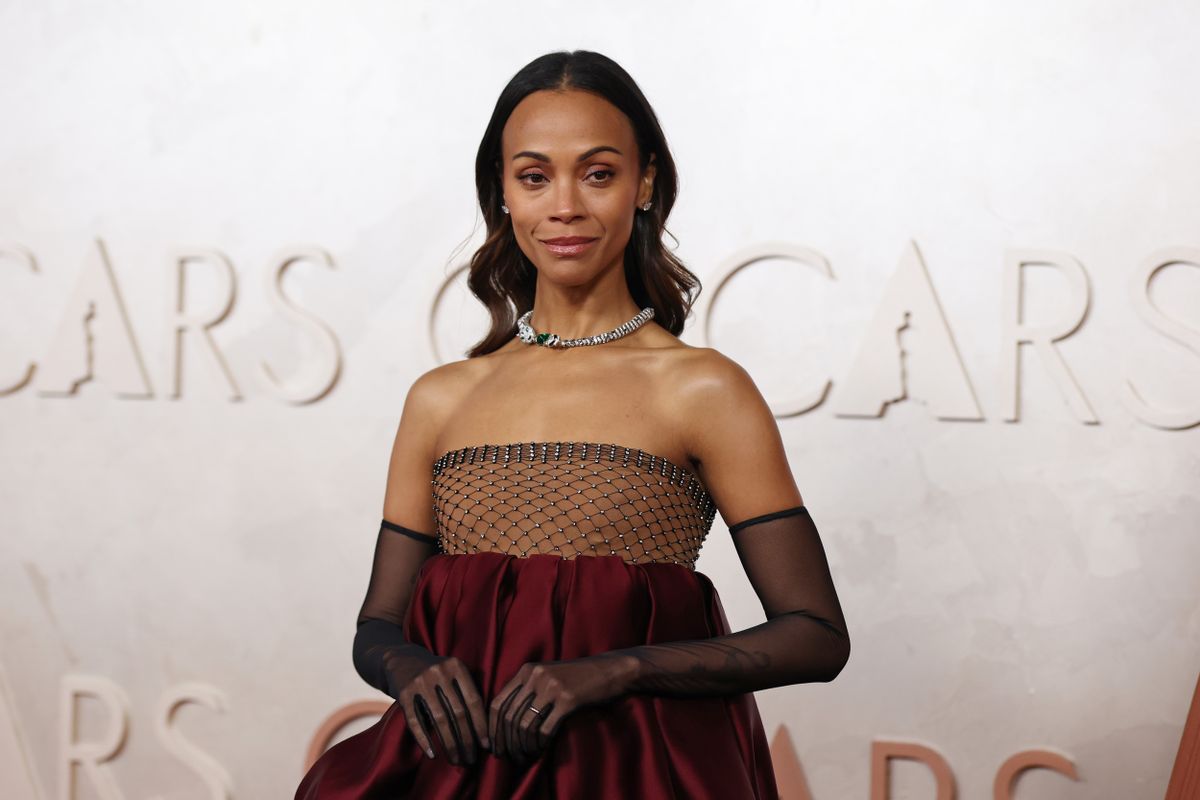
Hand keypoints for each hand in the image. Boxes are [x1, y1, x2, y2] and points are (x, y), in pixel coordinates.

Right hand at [389, 652, 490, 765]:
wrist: (401, 660)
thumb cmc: (437, 674)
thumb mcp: (454, 673)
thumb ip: (468, 692)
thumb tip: (486, 730)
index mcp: (457, 666)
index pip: (473, 700)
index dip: (481, 725)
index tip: (486, 745)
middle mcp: (439, 672)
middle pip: (457, 712)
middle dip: (466, 739)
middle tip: (471, 759)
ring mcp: (420, 682)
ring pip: (439, 719)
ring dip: (449, 744)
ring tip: (456, 760)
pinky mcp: (403, 693)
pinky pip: (416, 722)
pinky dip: (424, 740)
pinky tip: (433, 755)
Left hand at [488, 653, 638, 763]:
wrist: (611, 670)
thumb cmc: (578, 677)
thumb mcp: (547, 675)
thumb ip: (527, 690)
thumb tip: (505, 721)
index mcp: (527, 670)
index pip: (498, 702)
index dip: (492, 728)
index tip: (493, 745)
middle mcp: (536, 676)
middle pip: (509, 716)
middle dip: (506, 741)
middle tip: (508, 756)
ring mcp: (552, 687)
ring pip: (525, 725)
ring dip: (522, 746)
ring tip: (524, 756)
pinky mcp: (569, 699)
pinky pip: (545, 729)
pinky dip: (540, 744)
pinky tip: (540, 749)